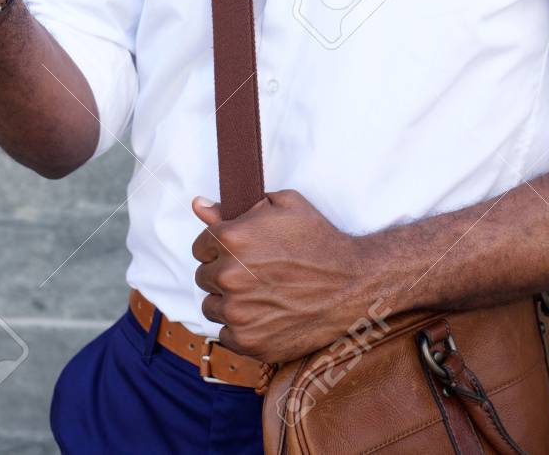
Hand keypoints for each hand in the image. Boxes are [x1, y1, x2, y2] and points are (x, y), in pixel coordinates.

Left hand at [191, 190, 379, 362]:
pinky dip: (240, 328)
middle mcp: (229, 276)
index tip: (241, 252)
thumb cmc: (318, 238)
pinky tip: (264, 315)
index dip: (220, 247)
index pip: (200, 246)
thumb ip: (236, 205)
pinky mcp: (248, 342)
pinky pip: (225, 335)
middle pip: (204, 276)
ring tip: (260, 293)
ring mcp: (237, 312)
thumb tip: (198, 205)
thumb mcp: (284, 205)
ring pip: (211, 306)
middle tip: (254, 272)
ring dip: (228, 301)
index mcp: (231, 238)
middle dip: (224, 272)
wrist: (351, 283)